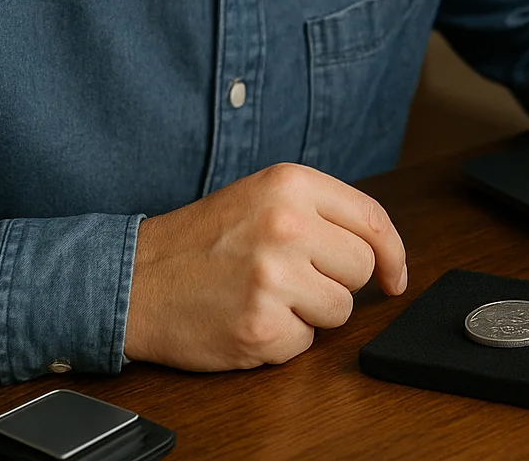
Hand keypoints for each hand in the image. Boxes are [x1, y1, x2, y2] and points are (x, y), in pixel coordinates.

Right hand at [123, 163, 406, 370]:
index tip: (394, 277)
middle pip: (361, 268)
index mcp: (291, 185)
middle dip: (336, 281)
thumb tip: (383, 253)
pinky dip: (282, 338)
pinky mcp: (261, 326)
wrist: (133, 280)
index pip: (373, 220)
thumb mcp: (262, 196)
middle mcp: (287, 226)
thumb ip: (321, 212)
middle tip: (291, 278)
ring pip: (340, 310)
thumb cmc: (202, 241)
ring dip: (310, 312)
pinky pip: (305, 342)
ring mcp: (274, 278)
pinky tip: (249, 317)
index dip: (392, 254)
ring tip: (265, 295)